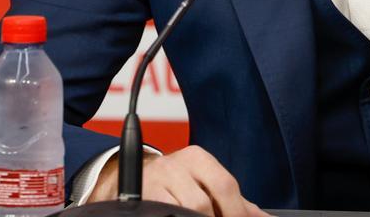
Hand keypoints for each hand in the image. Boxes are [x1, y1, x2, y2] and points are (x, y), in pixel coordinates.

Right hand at [85, 144, 270, 216]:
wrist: (132, 179)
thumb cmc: (177, 183)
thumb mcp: (206, 183)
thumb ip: (236, 201)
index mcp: (197, 158)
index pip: (225, 185)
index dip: (237, 211)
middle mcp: (175, 166)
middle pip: (202, 203)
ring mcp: (155, 183)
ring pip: (184, 212)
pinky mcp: (140, 199)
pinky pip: (164, 213)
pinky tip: (179, 216)